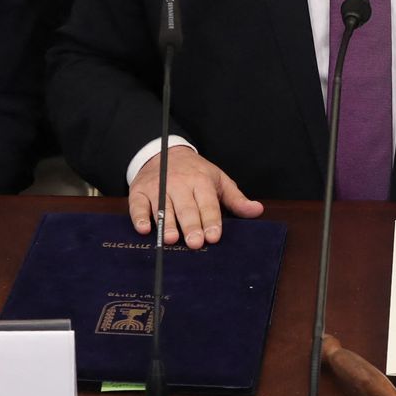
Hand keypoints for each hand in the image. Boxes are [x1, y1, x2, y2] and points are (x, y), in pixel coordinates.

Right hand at [129, 147, 263, 248]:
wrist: (164, 152)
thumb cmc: (195, 172)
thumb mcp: (218, 180)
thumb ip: (236, 199)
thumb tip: (257, 210)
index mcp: (201, 181)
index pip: (207, 203)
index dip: (211, 220)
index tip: (214, 236)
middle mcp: (179, 184)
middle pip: (185, 208)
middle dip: (191, 225)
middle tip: (195, 243)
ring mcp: (158, 188)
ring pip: (163, 208)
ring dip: (166, 223)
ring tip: (170, 239)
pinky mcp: (139, 192)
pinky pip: (138, 205)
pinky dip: (139, 217)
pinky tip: (144, 229)